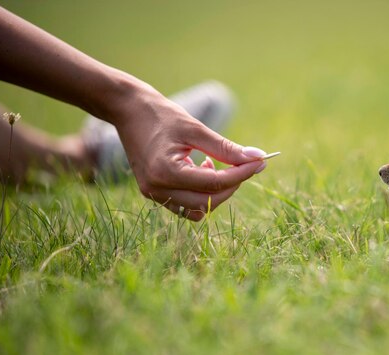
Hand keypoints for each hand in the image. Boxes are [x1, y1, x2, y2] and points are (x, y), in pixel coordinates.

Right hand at [114, 91, 265, 220]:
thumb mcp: (196, 129)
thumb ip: (226, 148)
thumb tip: (257, 158)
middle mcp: (157, 189)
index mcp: (165, 171)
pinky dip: (202, 193)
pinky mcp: (154, 194)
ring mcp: (153, 194)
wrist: (128, 111)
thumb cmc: (162, 116)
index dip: (241, 174)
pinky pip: (187, 205)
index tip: (260, 162)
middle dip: (231, 186)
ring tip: (212, 164)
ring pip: (198, 209)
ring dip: (216, 192)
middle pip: (208, 202)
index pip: (214, 183)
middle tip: (242, 164)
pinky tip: (202, 169)